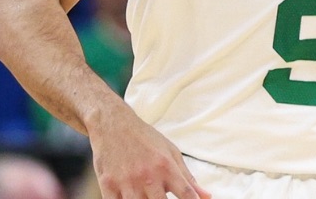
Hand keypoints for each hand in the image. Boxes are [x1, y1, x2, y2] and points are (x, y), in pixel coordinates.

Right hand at [88, 106, 211, 198]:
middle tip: (163, 196)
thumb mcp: (170, 152)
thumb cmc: (145, 139)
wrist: (112, 124)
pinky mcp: (108, 186)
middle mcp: (147, 176)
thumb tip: (207, 197)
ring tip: (147, 195)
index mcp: (165, 166)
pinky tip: (131, 196)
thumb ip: (188, 178)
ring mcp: (126, 183)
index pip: (186, 194)